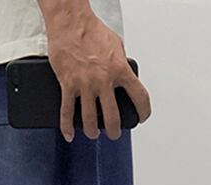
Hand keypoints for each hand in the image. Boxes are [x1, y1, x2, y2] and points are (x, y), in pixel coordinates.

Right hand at [40, 2, 150, 141]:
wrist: (71, 23)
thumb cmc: (92, 30)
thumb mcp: (116, 45)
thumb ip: (121, 63)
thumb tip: (122, 76)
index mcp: (120, 69)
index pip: (140, 96)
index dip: (143, 111)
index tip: (142, 117)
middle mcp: (104, 80)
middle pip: (113, 117)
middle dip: (115, 130)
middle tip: (114, 133)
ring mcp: (85, 85)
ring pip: (90, 119)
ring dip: (92, 131)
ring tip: (94, 134)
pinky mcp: (68, 85)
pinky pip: (67, 112)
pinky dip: (67, 127)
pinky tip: (70, 134)